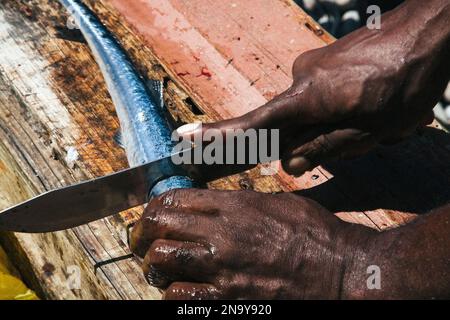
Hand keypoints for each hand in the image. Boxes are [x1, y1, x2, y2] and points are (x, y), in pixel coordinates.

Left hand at [130, 189, 375, 298]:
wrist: (341, 272)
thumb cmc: (315, 234)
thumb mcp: (277, 203)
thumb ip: (240, 203)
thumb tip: (215, 206)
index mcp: (234, 205)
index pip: (173, 199)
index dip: (153, 207)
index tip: (151, 217)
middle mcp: (222, 234)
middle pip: (159, 227)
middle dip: (142, 234)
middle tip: (143, 242)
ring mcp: (223, 269)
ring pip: (161, 262)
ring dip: (156, 266)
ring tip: (162, 270)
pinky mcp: (228, 301)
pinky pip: (180, 297)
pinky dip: (173, 294)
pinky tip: (182, 292)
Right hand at [179, 0, 448, 175]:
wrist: (431, 28)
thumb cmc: (405, 80)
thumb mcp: (372, 129)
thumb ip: (327, 148)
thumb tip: (290, 163)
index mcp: (307, 99)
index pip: (252, 125)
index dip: (217, 138)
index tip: (184, 141)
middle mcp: (299, 79)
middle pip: (286, 124)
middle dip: (309, 139)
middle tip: (355, 135)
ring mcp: (310, 66)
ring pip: (306, 110)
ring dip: (330, 123)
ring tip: (373, 116)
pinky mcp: (322, 61)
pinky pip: (317, 94)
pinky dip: (334, 107)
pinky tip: (366, 102)